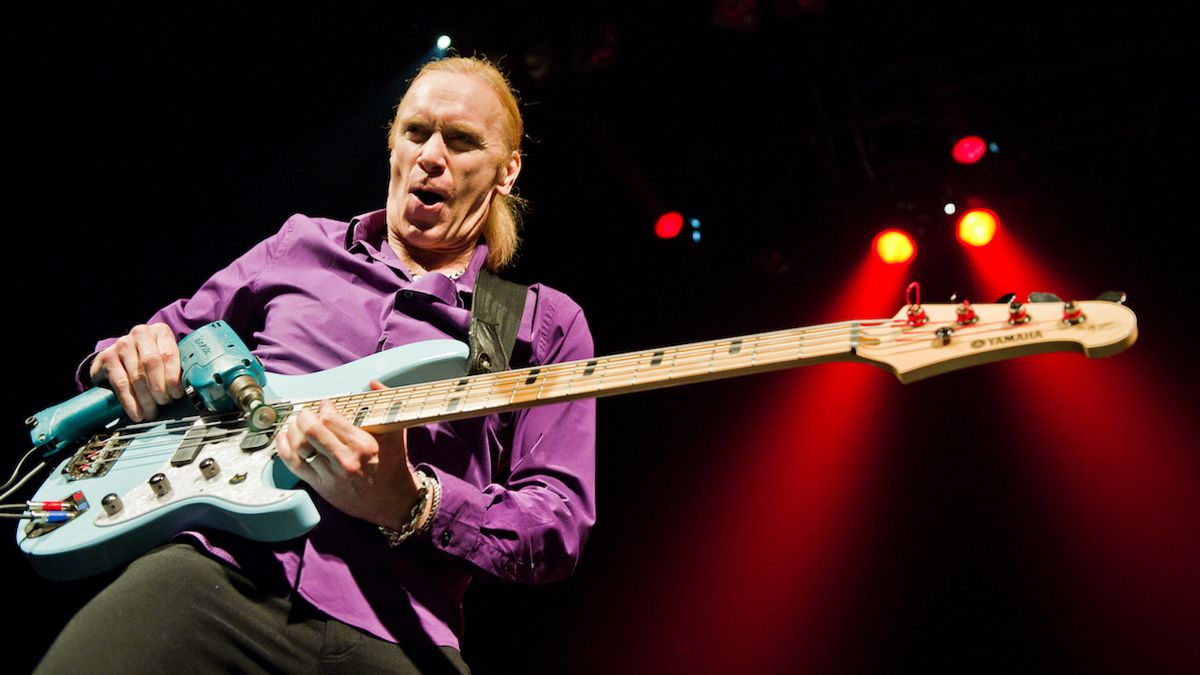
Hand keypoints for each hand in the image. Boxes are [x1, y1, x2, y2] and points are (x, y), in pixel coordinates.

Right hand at [89, 322, 184, 421]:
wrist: (119, 357)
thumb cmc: (149, 360)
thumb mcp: (166, 357)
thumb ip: (177, 368)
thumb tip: (190, 390)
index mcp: (160, 331)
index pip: (168, 354)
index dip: (173, 377)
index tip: (177, 394)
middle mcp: (140, 333)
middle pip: (151, 363)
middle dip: (160, 388)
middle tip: (164, 404)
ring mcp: (122, 344)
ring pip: (137, 376)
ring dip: (146, 399)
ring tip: (152, 413)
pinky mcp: (107, 357)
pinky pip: (120, 383)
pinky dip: (130, 402)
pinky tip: (137, 414)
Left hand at [274, 380, 424, 528]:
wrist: (390, 501)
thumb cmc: (392, 464)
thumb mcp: (395, 433)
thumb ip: (387, 404)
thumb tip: (373, 383)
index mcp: (364, 445)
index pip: (332, 419)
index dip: (324, 407)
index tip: (326, 404)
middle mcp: (346, 460)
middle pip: (312, 430)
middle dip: (304, 416)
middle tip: (307, 412)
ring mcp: (331, 475)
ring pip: (300, 446)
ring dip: (293, 429)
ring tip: (296, 423)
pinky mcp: (320, 485)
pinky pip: (294, 464)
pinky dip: (284, 448)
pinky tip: (284, 437)